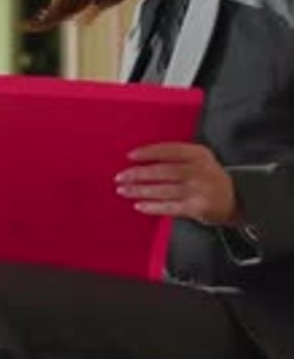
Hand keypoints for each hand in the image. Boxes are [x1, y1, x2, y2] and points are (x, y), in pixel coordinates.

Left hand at [115, 142, 238, 224]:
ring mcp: (199, 190)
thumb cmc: (210, 176)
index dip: (148, 152)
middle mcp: (199, 170)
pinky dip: (153, 206)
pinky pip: (170, 207)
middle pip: (164, 171)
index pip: (169, 150)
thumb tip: (144, 157)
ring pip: (164, 190)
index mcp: (198, 154)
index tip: (131, 156)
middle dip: (139, 174)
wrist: (237, 198)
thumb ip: (178, 155)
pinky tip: (140, 205)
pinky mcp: (197, 208)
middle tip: (121, 176)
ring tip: (124, 191)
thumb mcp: (200, 158)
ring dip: (141, 191)